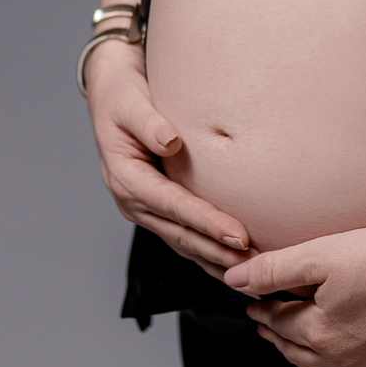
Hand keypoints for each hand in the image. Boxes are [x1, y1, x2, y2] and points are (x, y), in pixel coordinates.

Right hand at [84, 38, 252, 279]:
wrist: (110, 93)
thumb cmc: (122, 95)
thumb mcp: (130, 102)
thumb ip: (149, 122)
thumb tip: (170, 140)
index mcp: (126, 178)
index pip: (173, 206)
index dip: (206, 223)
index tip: (239, 236)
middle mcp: (133, 201)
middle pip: (180, 234)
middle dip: (217, 252)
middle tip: (255, 265)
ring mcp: (144, 208)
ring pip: (183, 242)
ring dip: (215, 260)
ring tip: (251, 273)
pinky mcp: (156, 207)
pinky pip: (183, 235)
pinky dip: (207, 252)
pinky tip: (230, 263)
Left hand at [223, 222, 365, 366]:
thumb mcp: (322, 254)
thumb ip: (275, 270)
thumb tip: (233, 281)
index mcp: (319, 332)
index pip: (281, 323)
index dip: (264, 311)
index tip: (254, 303)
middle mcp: (343, 359)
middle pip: (301, 352)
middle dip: (278, 340)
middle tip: (265, 330)